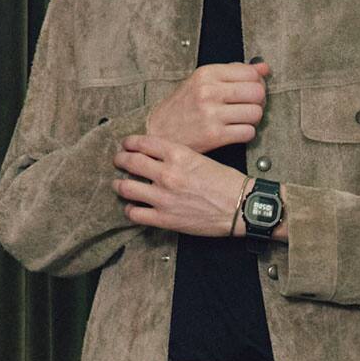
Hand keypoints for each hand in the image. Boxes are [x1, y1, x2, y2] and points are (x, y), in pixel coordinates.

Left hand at [113, 134, 252, 236]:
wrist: (241, 206)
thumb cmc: (227, 182)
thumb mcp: (202, 158)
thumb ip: (178, 156)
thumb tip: (159, 158)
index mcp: (178, 154)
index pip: (143, 142)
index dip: (130, 143)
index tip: (127, 145)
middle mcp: (167, 173)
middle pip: (130, 162)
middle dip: (120, 160)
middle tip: (118, 162)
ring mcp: (163, 197)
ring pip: (126, 187)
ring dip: (120, 185)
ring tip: (120, 185)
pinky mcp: (164, 218)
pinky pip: (135, 213)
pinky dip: (130, 210)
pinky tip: (133, 208)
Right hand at [146, 59, 268, 153]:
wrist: (158, 130)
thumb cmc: (183, 106)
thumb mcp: (203, 81)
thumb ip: (234, 72)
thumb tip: (264, 67)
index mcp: (206, 74)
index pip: (251, 73)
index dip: (257, 82)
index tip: (251, 89)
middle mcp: (209, 92)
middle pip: (257, 92)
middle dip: (258, 100)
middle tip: (249, 105)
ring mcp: (212, 114)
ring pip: (255, 113)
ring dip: (253, 118)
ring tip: (241, 119)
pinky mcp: (214, 136)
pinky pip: (248, 133)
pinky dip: (246, 133)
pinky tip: (236, 130)